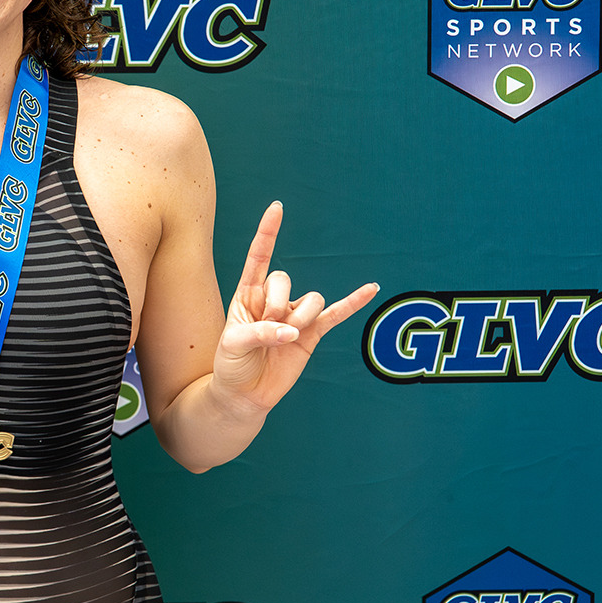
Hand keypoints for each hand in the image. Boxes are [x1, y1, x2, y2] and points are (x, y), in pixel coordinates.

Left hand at [210, 201, 377, 415]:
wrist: (244, 395)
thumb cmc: (231, 365)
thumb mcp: (233, 345)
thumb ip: (260, 332)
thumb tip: (292, 333)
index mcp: (248, 294)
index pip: (259, 256)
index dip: (268, 233)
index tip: (278, 207)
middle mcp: (273, 300)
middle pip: (285, 279)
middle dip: (277, 304)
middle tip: (267, 328)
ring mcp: (295, 316)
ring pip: (311, 300)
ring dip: (299, 319)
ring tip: (285, 340)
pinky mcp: (312, 334)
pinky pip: (337, 314)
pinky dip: (354, 302)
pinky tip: (371, 288)